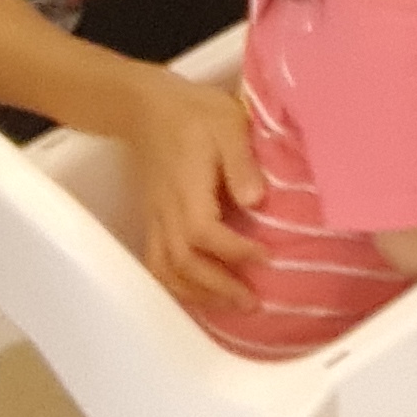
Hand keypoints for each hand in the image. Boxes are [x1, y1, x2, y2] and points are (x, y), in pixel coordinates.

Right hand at [135, 70, 265, 310]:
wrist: (149, 109)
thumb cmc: (196, 114)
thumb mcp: (228, 125)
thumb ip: (242, 163)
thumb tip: (257, 200)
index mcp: (188, 190)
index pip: (205, 233)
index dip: (234, 252)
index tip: (267, 258)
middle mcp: (167, 213)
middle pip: (184, 263)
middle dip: (217, 287)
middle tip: (252, 303)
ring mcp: (156, 219)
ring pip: (167, 270)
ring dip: (197, 294)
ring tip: (231, 307)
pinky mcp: (153, 220)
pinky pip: (157, 263)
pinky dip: (176, 286)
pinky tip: (200, 295)